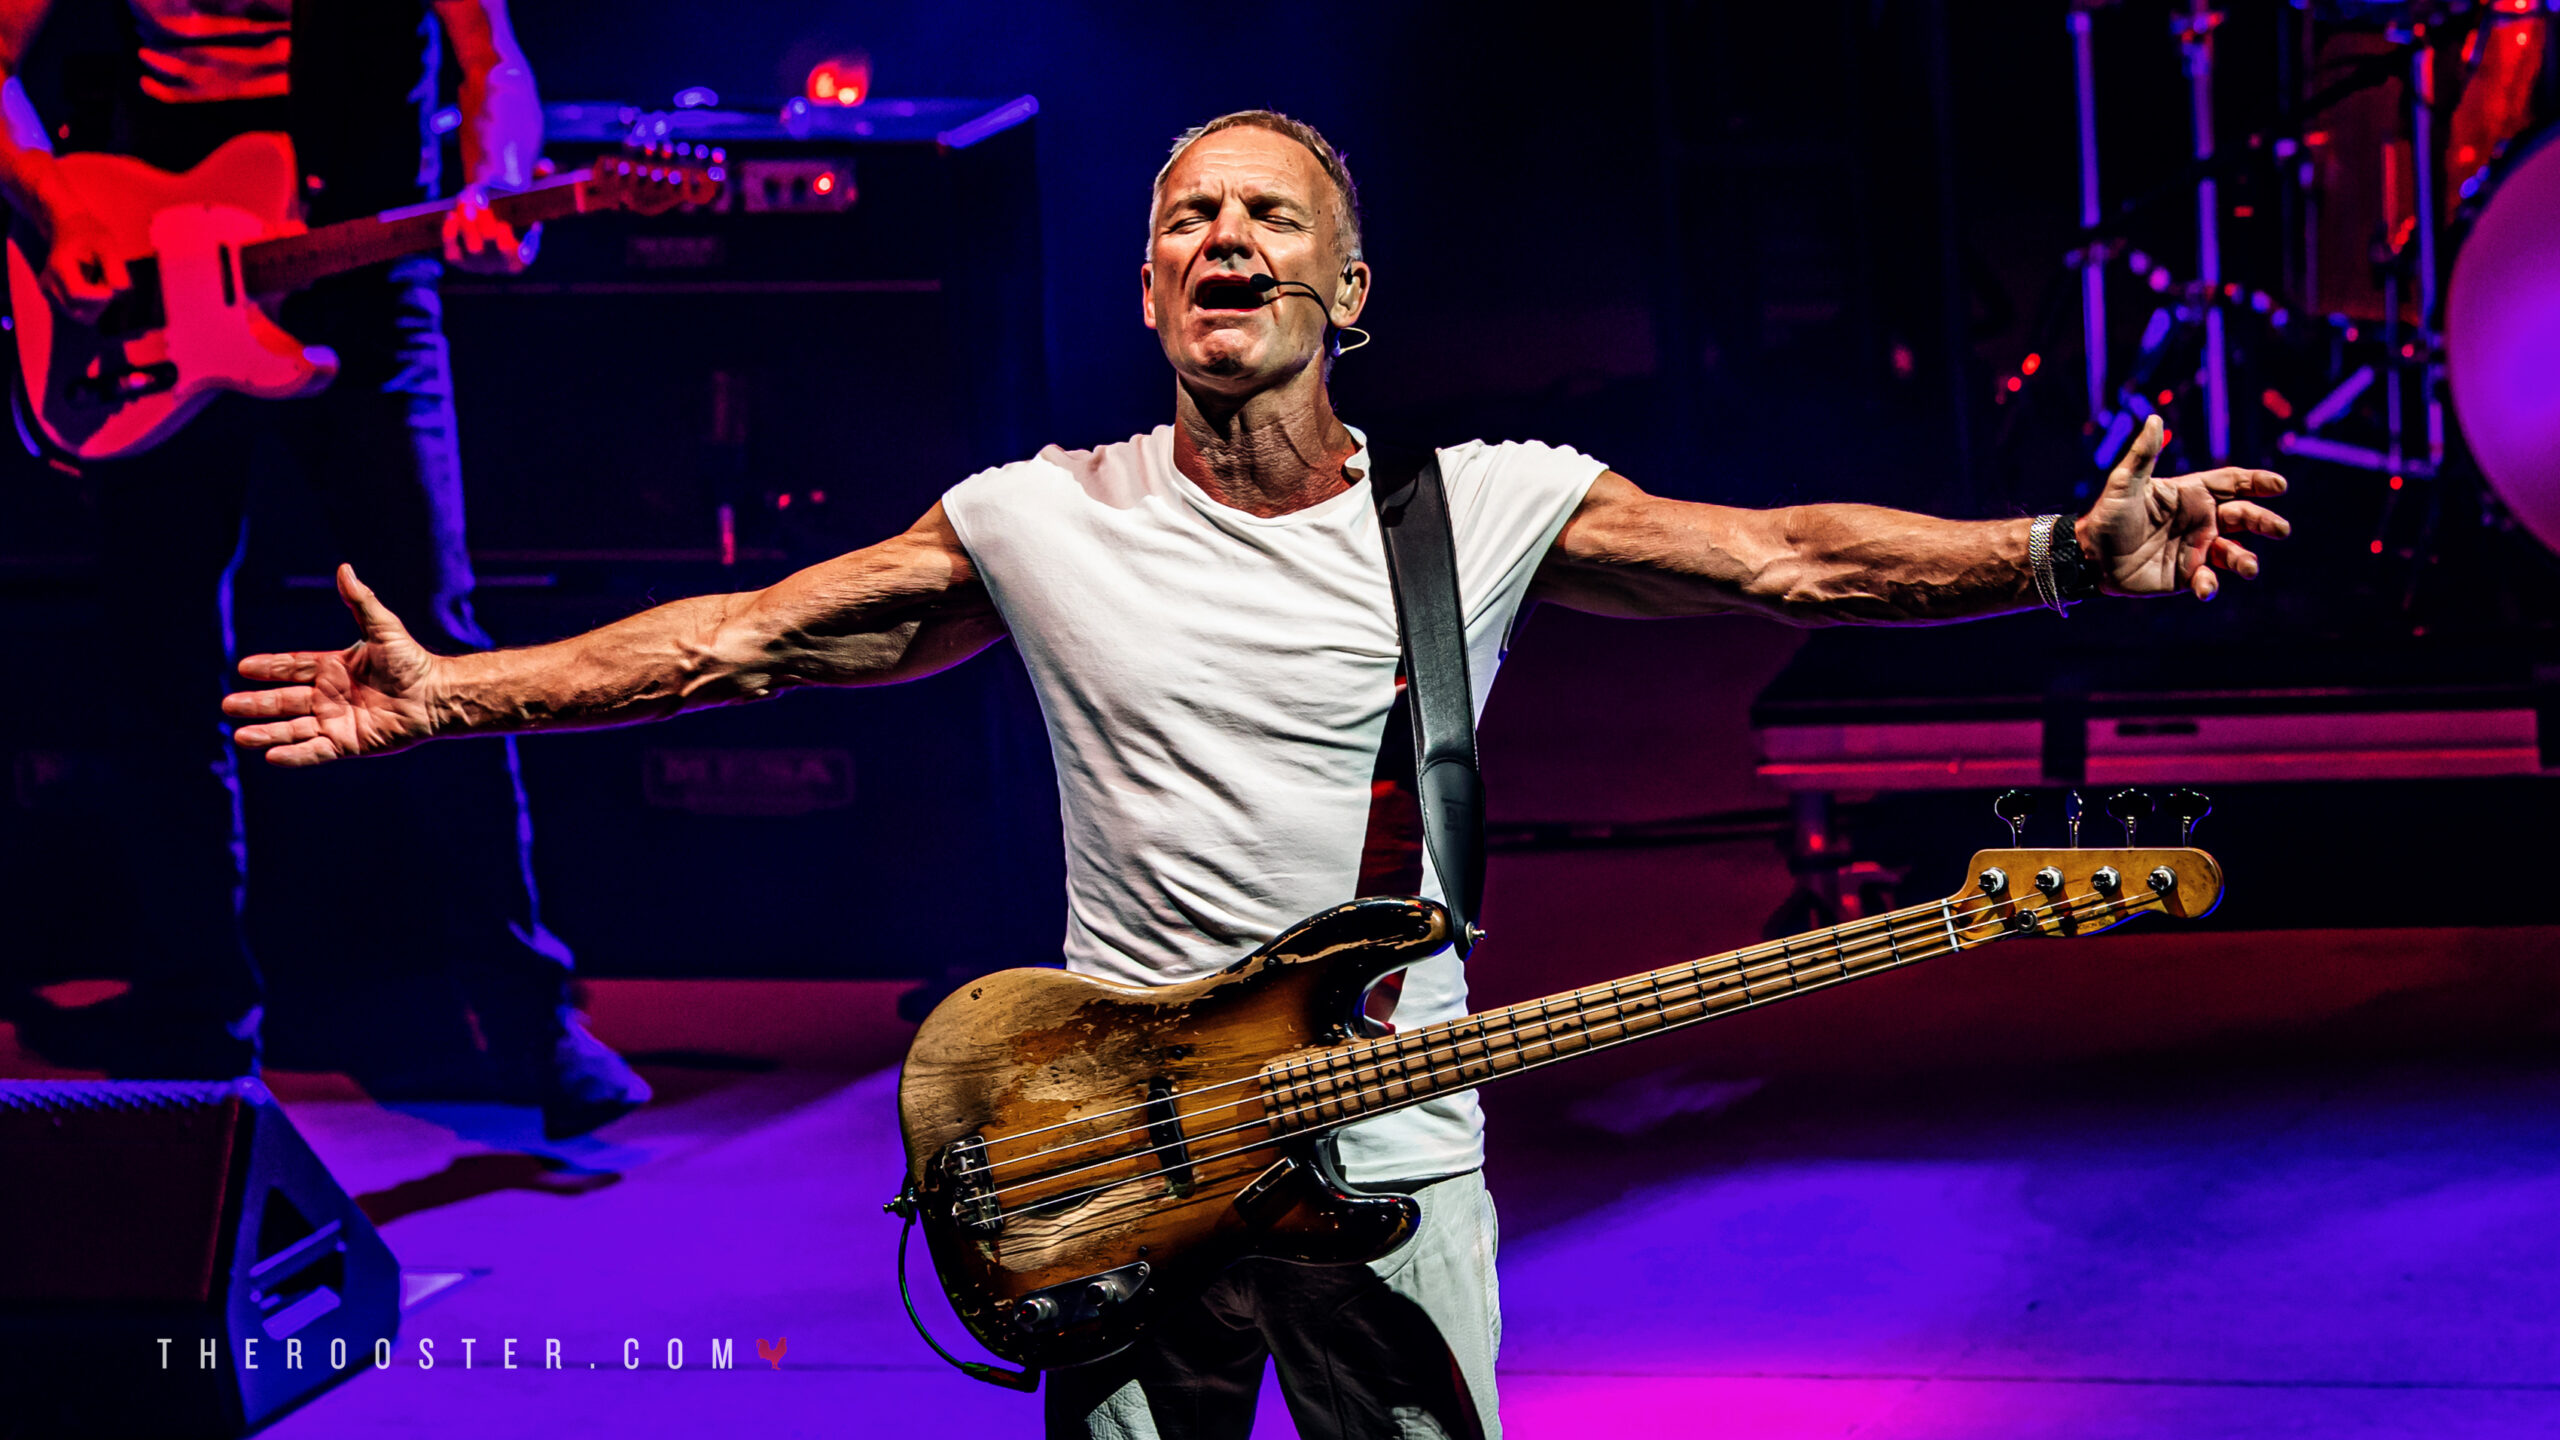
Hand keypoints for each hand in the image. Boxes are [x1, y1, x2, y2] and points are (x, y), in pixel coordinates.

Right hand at [37, 202, 132, 325]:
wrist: (70, 228)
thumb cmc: (91, 235)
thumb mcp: (107, 244)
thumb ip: (114, 267)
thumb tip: (118, 291)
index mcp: (59, 267)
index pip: (79, 295)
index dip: (101, 297)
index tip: (113, 287)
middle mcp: (49, 282)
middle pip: (79, 312)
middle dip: (100, 303)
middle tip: (107, 282)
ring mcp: (49, 292)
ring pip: (79, 315)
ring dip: (96, 306)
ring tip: (98, 283)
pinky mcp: (53, 297)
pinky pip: (77, 312)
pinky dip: (90, 306)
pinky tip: (92, 288)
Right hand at [223, 566, 444, 766]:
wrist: (437, 695)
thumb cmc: (413, 662)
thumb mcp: (383, 628)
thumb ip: (361, 602)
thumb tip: (344, 568)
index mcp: (333, 668)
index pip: (292, 668)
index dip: (268, 668)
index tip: (243, 667)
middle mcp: (329, 696)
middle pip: (284, 700)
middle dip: (256, 704)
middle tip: (227, 706)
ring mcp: (337, 721)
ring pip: (294, 728)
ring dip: (267, 732)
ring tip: (239, 736)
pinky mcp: (349, 743)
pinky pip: (316, 751)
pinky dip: (295, 755)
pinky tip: (271, 757)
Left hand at [441, 185, 537, 273]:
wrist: (476, 221)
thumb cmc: (505, 205)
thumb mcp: (521, 191)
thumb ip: (537, 179)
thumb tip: (546, 167)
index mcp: (521, 257)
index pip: (527, 255)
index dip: (531, 244)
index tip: (533, 225)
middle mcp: (500, 266)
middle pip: (500, 248)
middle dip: (492, 225)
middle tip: (484, 206)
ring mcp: (478, 266)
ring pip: (475, 249)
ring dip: (470, 226)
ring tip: (465, 203)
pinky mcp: (458, 261)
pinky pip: (453, 253)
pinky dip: (451, 235)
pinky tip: (451, 216)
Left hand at [2077, 414, 2290, 600]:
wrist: (2090, 554)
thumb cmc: (2109, 514)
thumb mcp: (2124, 482)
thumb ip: (2143, 455)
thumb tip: (2153, 418)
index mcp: (2192, 493)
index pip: (2233, 483)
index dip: (2258, 482)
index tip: (2278, 486)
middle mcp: (2201, 519)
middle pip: (2244, 516)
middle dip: (2264, 522)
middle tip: (2281, 529)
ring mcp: (2197, 548)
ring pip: (2233, 552)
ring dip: (2244, 559)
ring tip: (2250, 567)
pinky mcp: (2186, 575)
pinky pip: (2207, 580)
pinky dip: (2209, 584)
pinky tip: (2205, 587)